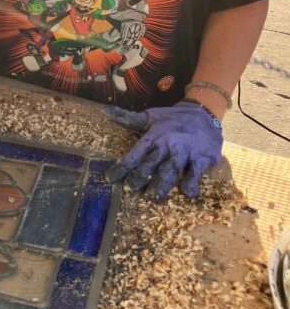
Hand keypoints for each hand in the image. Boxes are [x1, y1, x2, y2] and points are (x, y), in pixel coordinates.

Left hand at [104, 101, 222, 201]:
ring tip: (153, 197)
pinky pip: (196, 172)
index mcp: (153, 136)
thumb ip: (127, 119)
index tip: (109, 179)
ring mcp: (185, 151)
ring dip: (161, 185)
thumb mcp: (149, 117)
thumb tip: (105, 111)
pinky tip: (187, 192)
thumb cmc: (172, 119)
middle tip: (131, 188)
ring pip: (171, 170)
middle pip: (150, 164)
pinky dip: (191, 182)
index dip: (121, 167)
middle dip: (140, 177)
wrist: (203, 112)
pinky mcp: (202, 157)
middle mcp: (167, 144)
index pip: (134, 154)